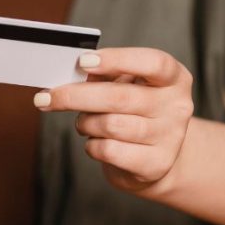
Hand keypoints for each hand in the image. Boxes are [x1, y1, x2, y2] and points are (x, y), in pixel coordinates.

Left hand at [33, 47, 193, 192]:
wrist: (154, 157)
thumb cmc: (134, 112)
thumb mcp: (127, 86)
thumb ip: (106, 76)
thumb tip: (73, 74)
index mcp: (175, 78)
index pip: (152, 62)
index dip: (116, 60)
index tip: (82, 61)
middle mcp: (177, 106)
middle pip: (119, 97)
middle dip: (75, 96)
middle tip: (46, 98)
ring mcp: (170, 137)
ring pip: (110, 125)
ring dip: (85, 123)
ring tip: (84, 122)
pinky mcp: (156, 164)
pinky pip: (109, 150)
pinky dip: (92, 145)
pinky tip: (95, 141)